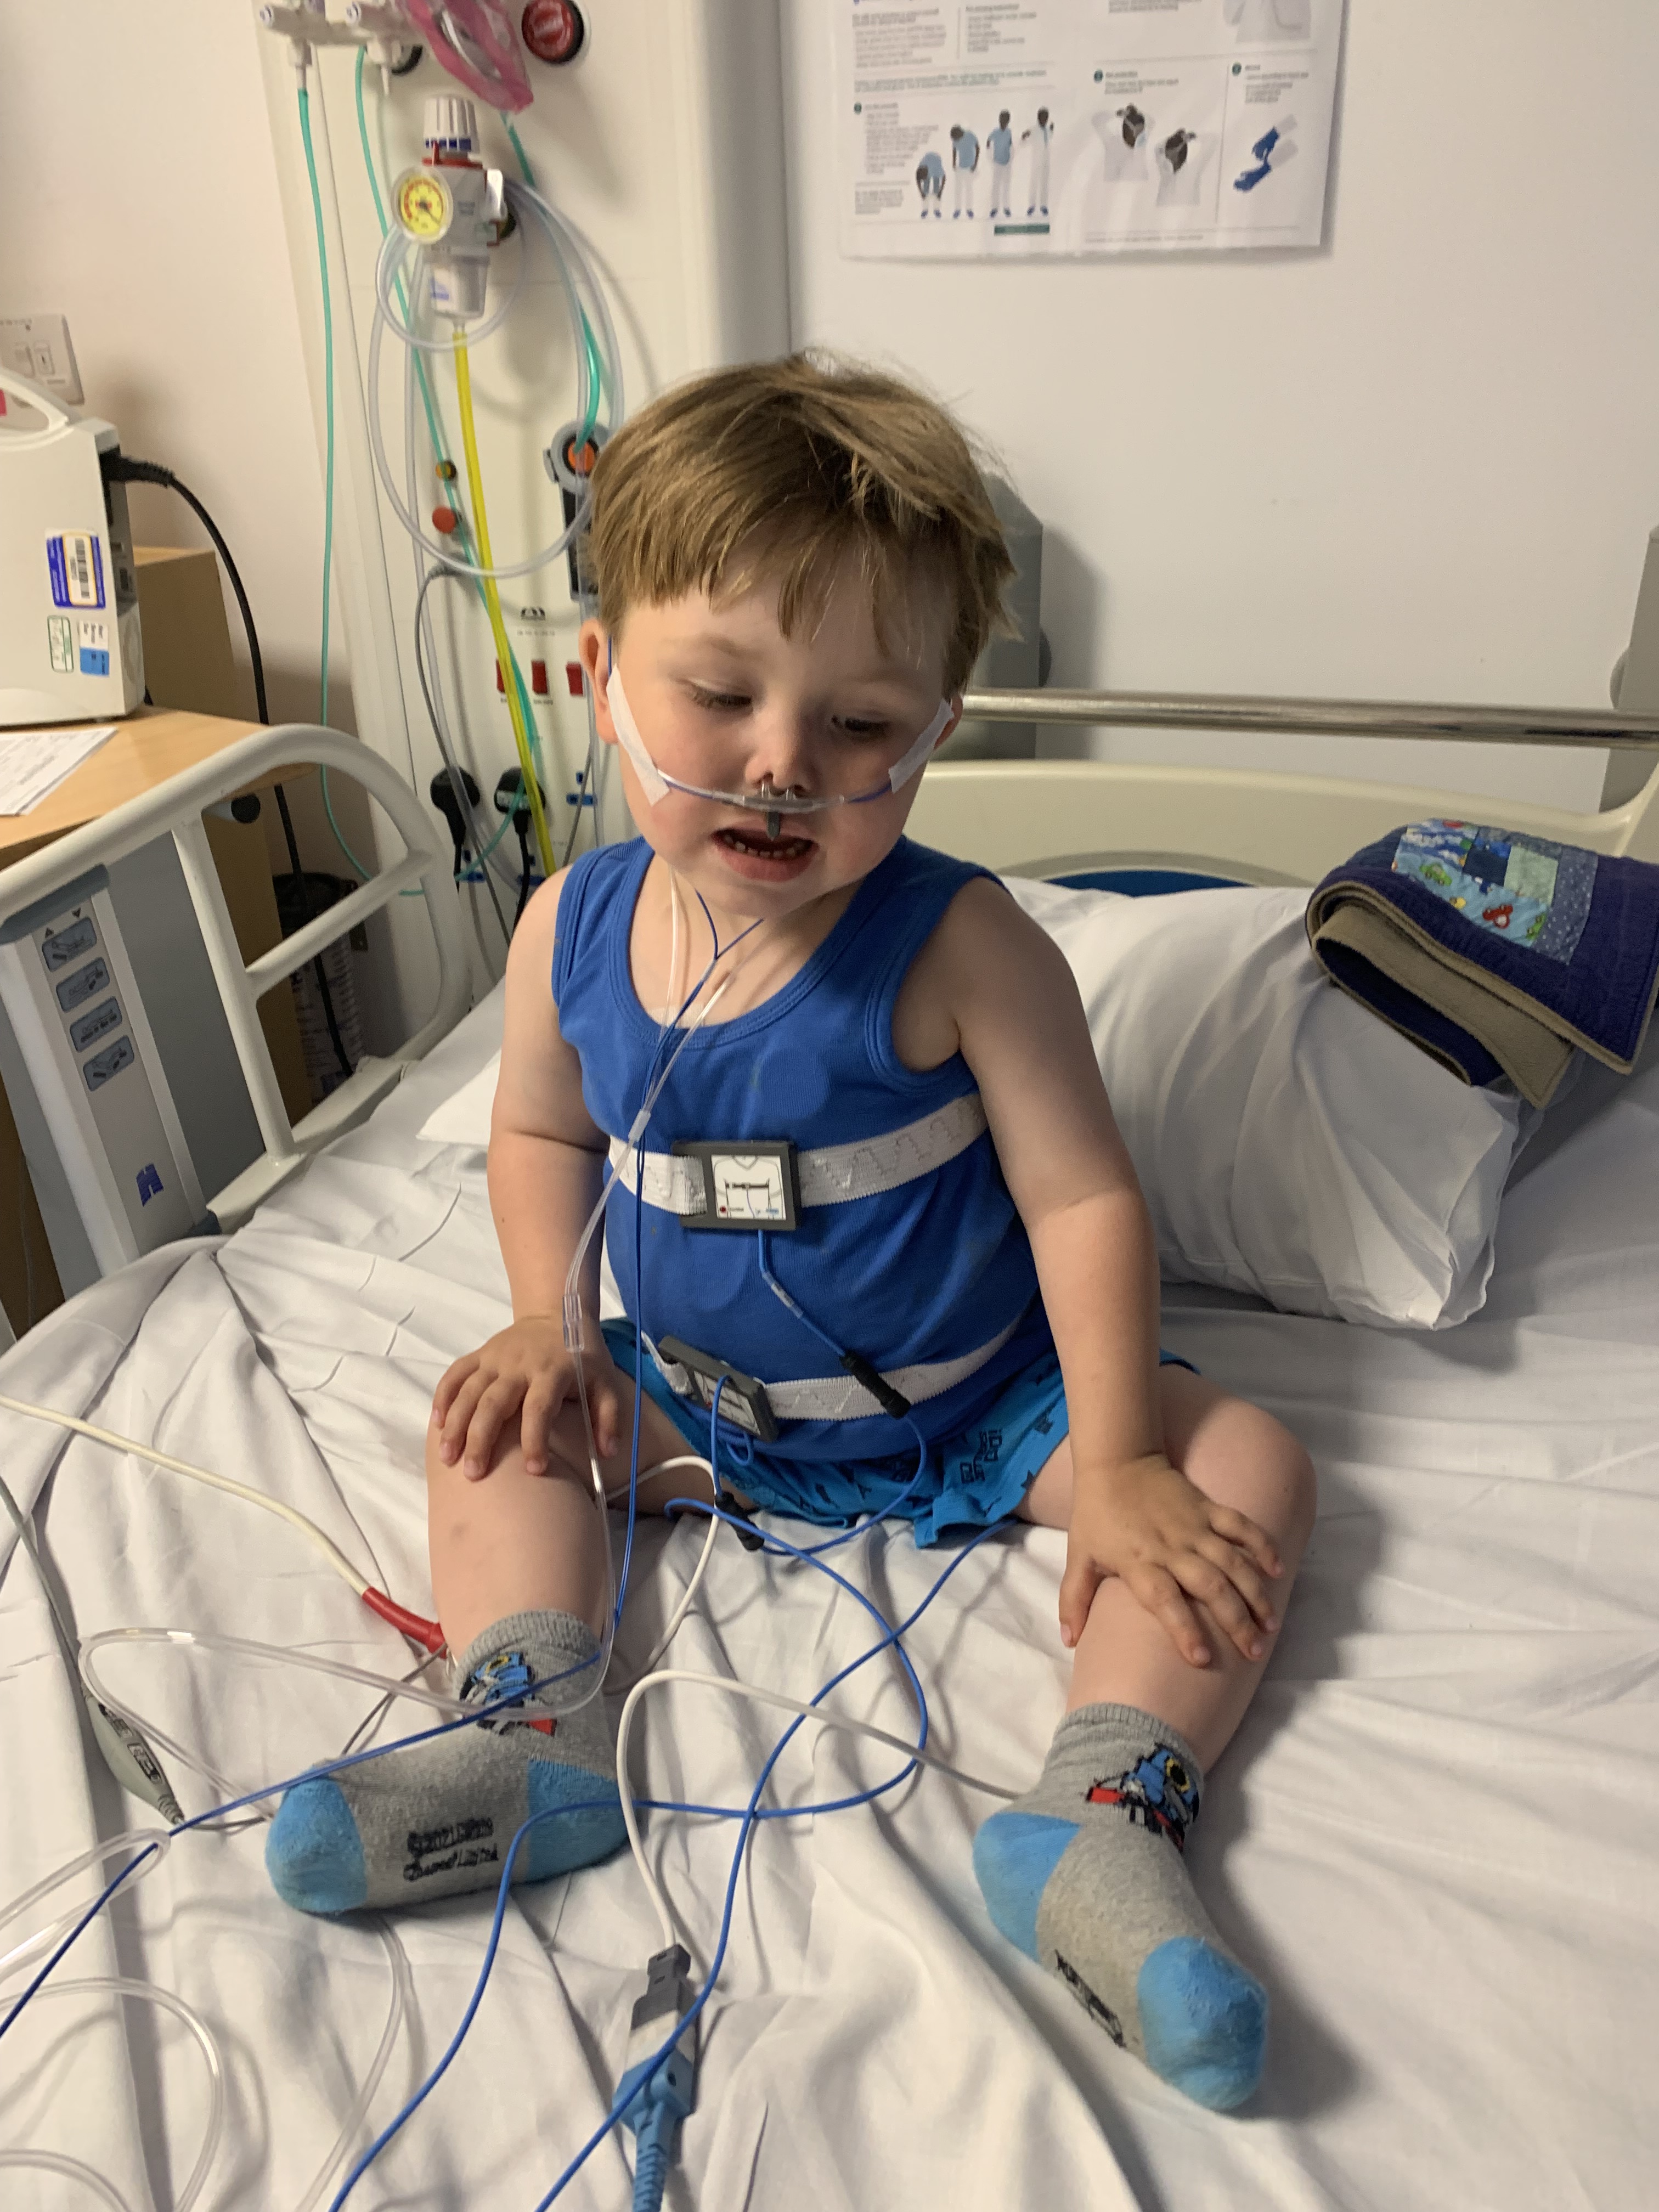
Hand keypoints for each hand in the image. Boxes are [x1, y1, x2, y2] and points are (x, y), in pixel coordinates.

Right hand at [431, 1316, 623, 1479]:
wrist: (557, 1313)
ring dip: (455, 1424)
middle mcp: (519, 1365)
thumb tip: (608, 1453)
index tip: (533, 1471)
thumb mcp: (606, 1382)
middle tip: (473, 1474)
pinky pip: (455, 1374)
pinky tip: (436, 1423)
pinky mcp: (480, 1354)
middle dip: (480, 1439)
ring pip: (468, 1391)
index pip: (539, 1409)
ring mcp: (495, 1358)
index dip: (535, 1440)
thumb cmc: (582, 1357)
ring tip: (447, 1456)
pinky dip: (443, 1396)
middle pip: (493, 1404)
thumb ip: (609, 1417)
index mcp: (551, 1372)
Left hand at [1060, 1452, 1282, 1666]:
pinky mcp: (1208, 1508)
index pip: (1163, 1600)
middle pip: (1209, 1586)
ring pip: (1232, 1562)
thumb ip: (1074, 1600)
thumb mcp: (1079, 1557)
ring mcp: (1194, 1527)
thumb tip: (1068, 1641)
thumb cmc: (1096, 1514)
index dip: (1183, 1629)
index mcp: (1138, 1562)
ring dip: (1254, 1593)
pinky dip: (1261, 1545)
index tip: (1202, 1659)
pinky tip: (1279, 1570)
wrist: (1116, 1460)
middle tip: (1254, 1651)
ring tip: (1270, 1624)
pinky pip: (1241, 1526)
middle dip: (1235, 1621)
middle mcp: (1171, 1547)